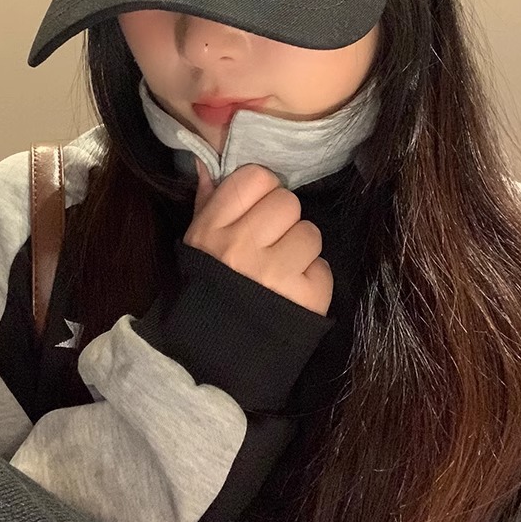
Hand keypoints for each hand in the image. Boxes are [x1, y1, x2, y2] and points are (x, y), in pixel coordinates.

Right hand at [183, 159, 333, 316]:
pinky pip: (322, 269)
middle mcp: (241, 247)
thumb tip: (209, 164)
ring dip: (301, 251)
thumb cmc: (209, 291)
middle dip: (284, 221)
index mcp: (212, 229)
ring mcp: (274, 273)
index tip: (258, 209)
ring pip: (310, 233)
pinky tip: (291, 293)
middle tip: (271, 243)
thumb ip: (208, 203)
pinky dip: (311, 281)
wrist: (216, 357)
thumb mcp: (198, 246)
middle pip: (288, 202)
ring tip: (282, 270)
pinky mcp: (304, 299)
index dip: (263, 190)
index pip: (256, 177)